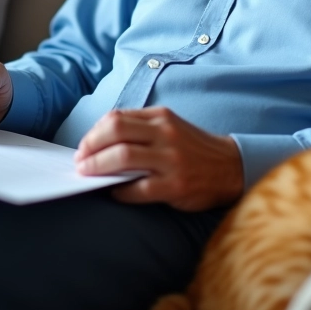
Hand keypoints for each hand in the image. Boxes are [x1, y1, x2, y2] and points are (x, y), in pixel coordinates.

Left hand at [73, 107, 243, 211]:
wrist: (231, 168)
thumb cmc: (192, 149)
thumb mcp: (170, 127)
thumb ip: (140, 129)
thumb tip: (101, 141)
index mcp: (161, 117)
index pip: (117, 118)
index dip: (94, 133)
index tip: (84, 146)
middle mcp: (166, 134)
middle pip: (115, 132)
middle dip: (90, 148)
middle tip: (79, 161)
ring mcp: (171, 160)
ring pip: (123, 157)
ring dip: (98, 167)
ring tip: (87, 175)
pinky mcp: (176, 185)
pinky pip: (139, 188)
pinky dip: (120, 191)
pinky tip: (113, 192)